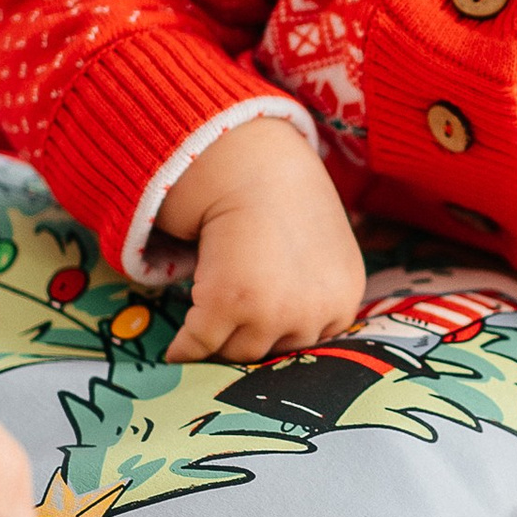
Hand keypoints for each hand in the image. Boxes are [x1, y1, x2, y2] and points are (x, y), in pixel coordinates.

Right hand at [160, 116, 366, 363]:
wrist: (251, 164)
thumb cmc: (282, 194)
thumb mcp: (323, 247)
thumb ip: (315, 288)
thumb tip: (291, 324)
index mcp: (343, 298)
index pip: (311, 343)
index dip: (280, 336)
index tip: (258, 334)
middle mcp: (315, 313)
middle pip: (274, 353)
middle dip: (250, 340)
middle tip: (226, 332)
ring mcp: (273, 313)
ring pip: (236, 351)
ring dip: (217, 343)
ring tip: (201, 334)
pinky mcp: (229, 305)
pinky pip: (199, 344)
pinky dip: (183, 351)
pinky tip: (173, 353)